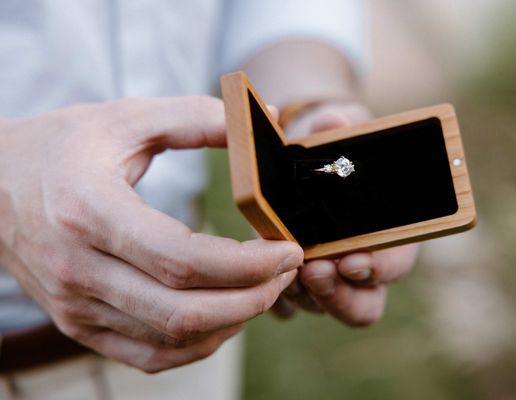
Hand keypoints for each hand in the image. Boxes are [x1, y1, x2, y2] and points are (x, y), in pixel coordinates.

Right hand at [0, 97, 302, 371]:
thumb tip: (258, 127)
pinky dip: (198, 344)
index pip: (183, 260)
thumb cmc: (61, 147)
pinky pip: (150, 355)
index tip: (289, 250)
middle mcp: (78, 269)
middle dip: (253, 298)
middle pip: (184, 311)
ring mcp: (76, 306)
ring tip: (264, 289)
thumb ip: (193, 118)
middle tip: (287, 272)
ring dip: (233, 322)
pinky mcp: (79, 324)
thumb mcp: (124, 118)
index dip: (248, 264)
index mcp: (89, 211)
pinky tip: (225, 316)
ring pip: (172, 340)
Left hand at [272, 101, 418, 325]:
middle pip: (361, 306)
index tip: (352, 260)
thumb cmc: (335, 156)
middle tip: (314, 270)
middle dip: (337, 293)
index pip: (392, 266)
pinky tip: (264, 274)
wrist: (310, 168)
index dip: (377, 269)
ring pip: (321, 306)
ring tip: (284, 266)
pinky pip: (289, 308)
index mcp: (389, 239)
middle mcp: (362, 270)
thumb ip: (341, 131)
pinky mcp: (299, 288)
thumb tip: (334, 123)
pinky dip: (278, 296)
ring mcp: (331, 284)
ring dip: (302, 292)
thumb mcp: (341, 137)